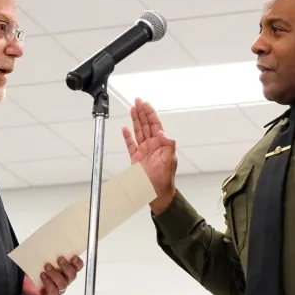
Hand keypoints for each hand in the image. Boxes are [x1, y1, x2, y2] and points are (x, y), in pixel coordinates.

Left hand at [22, 256, 83, 294]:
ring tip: (46, 267)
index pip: (77, 266)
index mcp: (66, 269)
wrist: (25, 282)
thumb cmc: (35, 269)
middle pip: (72, 275)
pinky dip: (48, 283)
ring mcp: (59, 288)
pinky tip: (43, 276)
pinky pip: (53, 291)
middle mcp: (65, 279)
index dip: (77, 262)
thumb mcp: (43, 258)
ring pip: (63, 283)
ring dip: (55, 274)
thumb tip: (49, 241)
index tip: (73, 257)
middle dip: (66, 267)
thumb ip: (49, 252)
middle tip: (59, 259)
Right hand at [122, 98, 177, 212]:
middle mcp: (152, 146)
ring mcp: (143, 151)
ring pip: (138, 131)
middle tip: (137, 101)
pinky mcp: (135, 159)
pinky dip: (127, 137)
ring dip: (135, 120)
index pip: (155, 125)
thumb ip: (168, 146)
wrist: (156, 194)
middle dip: (142, 112)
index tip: (145, 104)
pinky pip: (130, 145)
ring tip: (132, 109)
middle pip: (146, 125)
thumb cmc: (164, 180)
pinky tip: (125, 129)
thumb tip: (164, 134)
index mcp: (161, 144)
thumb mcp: (169, 161)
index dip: (150, 113)